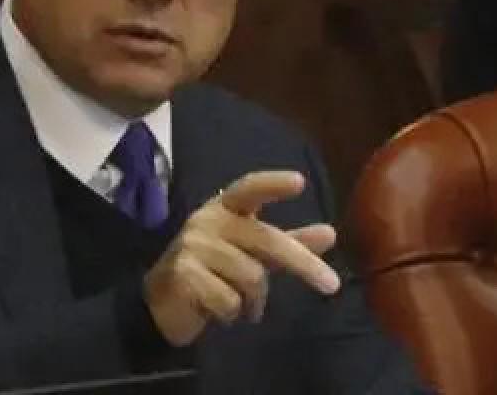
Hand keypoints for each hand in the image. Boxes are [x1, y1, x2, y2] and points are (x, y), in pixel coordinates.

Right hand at [144, 170, 340, 345]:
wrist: (164, 302)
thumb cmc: (213, 271)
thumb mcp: (252, 253)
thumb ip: (288, 243)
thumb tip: (330, 233)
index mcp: (224, 208)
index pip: (248, 189)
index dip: (272, 184)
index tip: (300, 182)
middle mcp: (207, 220)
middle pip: (266, 240)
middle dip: (303, 263)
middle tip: (332, 285)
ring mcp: (192, 246)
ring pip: (251, 276)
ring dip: (254, 301)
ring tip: (242, 305)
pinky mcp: (184, 273)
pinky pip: (230, 300)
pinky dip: (232, 313)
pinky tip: (219, 311)